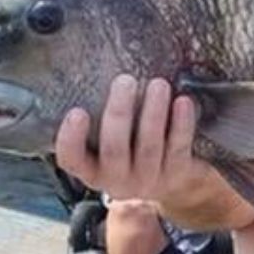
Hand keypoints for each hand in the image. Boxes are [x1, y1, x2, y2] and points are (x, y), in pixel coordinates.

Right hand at [54, 75, 208, 204]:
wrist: (172, 186)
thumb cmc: (130, 151)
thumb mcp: (106, 141)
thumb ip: (99, 115)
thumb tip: (97, 68)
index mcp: (91, 170)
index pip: (72, 159)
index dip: (71, 138)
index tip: (77, 112)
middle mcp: (116, 180)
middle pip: (114, 150)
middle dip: (119, 114)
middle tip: (125, 81)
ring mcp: (148, 180)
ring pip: (149, 147)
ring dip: (153, 114)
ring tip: (158, 84)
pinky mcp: (177, 174)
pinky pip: (178, 148)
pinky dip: (182, 124)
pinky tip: (182, 101)